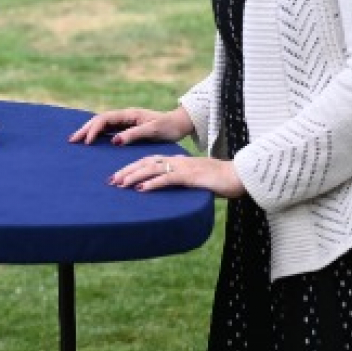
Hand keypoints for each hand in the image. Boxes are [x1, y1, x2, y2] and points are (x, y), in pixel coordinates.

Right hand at [68, 107, 191, 144]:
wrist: (180, 123)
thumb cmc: (169, 127)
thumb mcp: (152, 131)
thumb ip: (133, 135)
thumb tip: (113, 141)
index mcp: (129, 114)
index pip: (105, 119)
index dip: (93, 129)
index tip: (87, 142)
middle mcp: (125, 116)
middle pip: (99, 120)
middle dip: (85, 129)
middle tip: (71, 140)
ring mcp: (126, 121)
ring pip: (102, 124)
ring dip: (89, 131)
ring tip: (76, 139)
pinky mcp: (128, 127)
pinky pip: (108, 129)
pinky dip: (97, 134)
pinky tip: (91, 140)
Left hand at [109, 154, 246, 198]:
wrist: (240, 176)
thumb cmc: (220, 180)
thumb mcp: (196, 180)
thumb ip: (182, 180)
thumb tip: (171, 186)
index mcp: (178, 161)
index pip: (149, 161)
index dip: (132, 167)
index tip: (118, 176)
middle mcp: (178, 161)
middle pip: (146, 162)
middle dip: (127, 171)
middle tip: (111, 181)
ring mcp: (184, 167)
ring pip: (153, 168)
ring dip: (135, 176)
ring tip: (120, 184)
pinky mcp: (192, 176)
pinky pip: (169, 178)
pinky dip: (154, 183)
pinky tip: (142, 189)